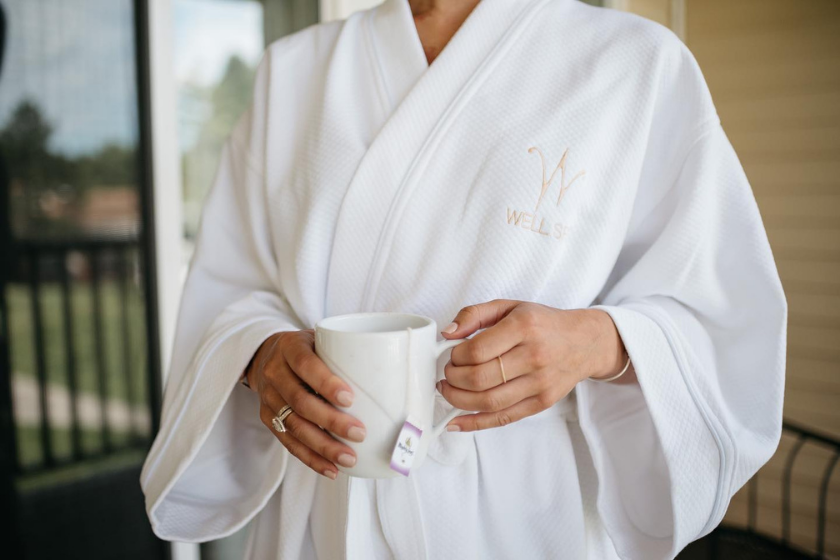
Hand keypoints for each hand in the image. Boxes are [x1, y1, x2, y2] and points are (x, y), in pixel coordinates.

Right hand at [244, 329, 366, 478]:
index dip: (326, 383)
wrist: (266, 356)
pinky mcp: (268, 419)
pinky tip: (331, 469)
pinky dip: (311, 458)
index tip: (350, 399)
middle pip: (301, 402)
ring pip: (294, 426)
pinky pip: (289, 443)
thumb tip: (393, 375)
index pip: (306, 365)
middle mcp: (275, 373)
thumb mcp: (320, 340)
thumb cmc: (308, 348)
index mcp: (289, 348)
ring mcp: (269, 398)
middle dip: (331, 421)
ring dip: (323, 446)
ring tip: (349, 458)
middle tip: (360, 433)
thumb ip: (345, 353)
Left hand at [438, 299, 633, 432]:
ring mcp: (540, 383)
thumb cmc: (543, 323)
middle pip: (480, 378)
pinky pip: (503, 418)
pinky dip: (475, 423)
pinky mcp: (542, 403)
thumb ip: (474, 314)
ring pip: (489, 402)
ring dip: (459, 401)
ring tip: (449, 391)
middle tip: (447, 374)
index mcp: (523, 327)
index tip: (452, 355)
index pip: (477, 350)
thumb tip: (447, 334)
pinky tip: (456, 422)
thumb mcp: (509, 306)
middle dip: (453, 379)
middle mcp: (534, 356)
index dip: (455, 356)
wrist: (585, 342)